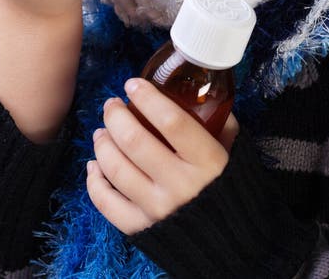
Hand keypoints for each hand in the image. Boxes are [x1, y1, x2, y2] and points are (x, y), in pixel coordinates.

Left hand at [87, 78, 239, 233]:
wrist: (233, 244)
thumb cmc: (232, 188)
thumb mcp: (235, 151)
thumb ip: (220, 123)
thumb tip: (199, 95)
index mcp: (207, 163)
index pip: (172, 122)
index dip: (148, 99)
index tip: (132, 84)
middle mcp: (180, 185)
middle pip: (135, 142)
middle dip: (116, 116)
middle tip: (111, 104)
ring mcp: (158, 209)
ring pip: (116, 169)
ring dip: (102, 144)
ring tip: (101, 131)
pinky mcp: (141, 229)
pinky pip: (107, 203)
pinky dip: (94, 181)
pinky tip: (93, 165)